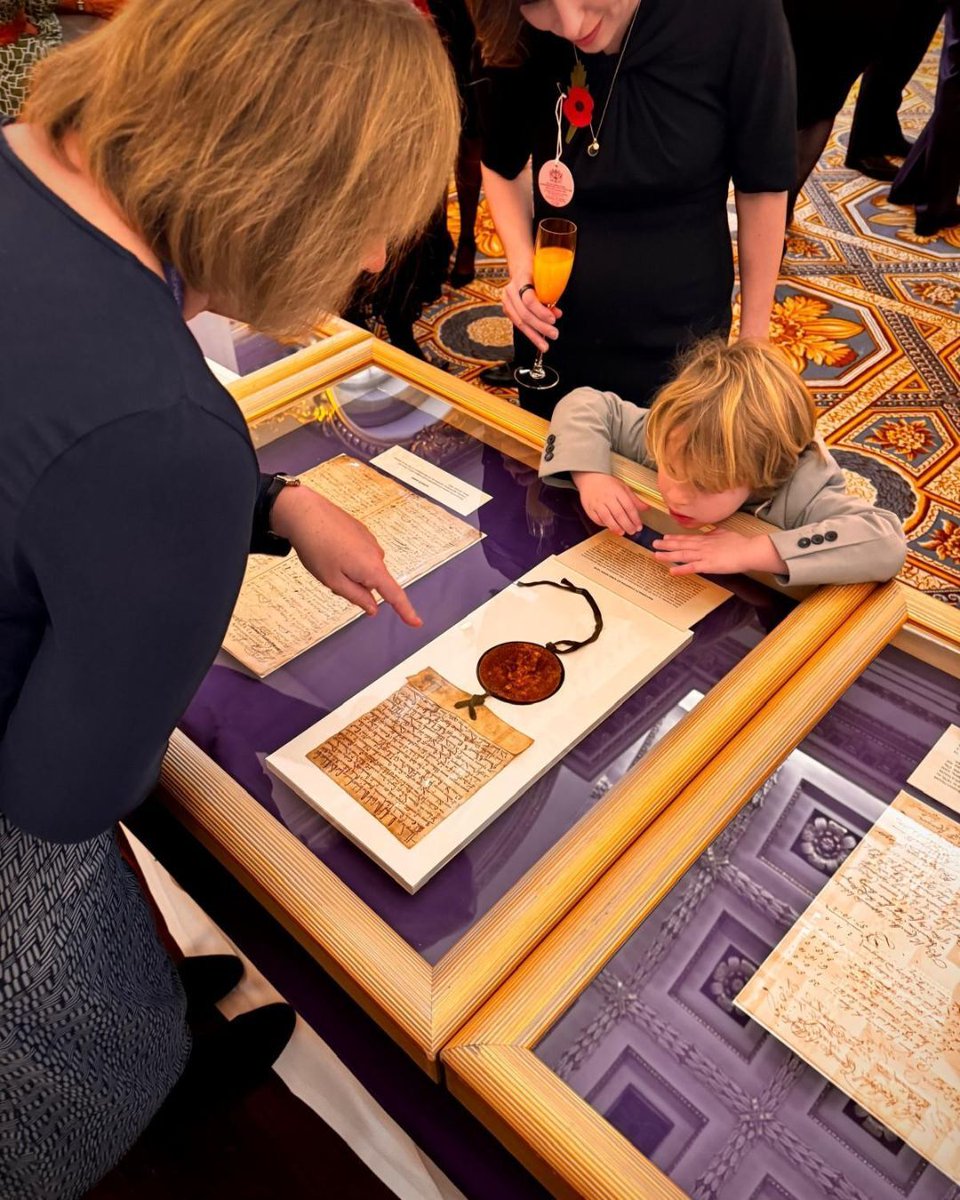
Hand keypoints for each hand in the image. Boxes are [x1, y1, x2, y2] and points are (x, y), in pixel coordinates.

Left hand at [270, 486, 421, 625]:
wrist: (305, 513)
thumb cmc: (316, 547)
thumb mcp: (333, 581)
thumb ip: (356, 597)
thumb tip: (373, 608)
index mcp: (372, 569)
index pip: (394, 595)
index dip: (406, 611)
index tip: (416, 623)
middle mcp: (377, 554)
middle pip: (373, 582)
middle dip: (355, 586)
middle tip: (330, 578)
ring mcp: (370, 540)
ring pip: (364, 568)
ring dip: (349, 572)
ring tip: (326, 560)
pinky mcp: (362, 532)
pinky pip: (360, 554)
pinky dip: (347, 558)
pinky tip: (330, 549)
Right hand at [501, 277, 560, 353]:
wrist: (521, 268)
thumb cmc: (535, 271)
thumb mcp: (545, 279)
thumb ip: (550, 296)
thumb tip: (557, 314)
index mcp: (520, 280)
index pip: (529, 299)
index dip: (541, 312)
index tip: (553, 319)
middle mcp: (510, 291)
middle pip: (524, 314)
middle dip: (540, 327)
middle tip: (554, 334)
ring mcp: (506, 301)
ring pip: (520, 323)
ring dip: (534, 336)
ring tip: (545, 345)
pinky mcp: (507, 310)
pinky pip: (518, 324)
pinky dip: (529, 333)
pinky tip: (537, 339)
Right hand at [572, 471, 645, 534]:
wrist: (590, 478)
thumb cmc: (608, 484)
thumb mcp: (623, 488)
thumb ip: (634, 499)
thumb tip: (646, 508)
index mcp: (618, 491)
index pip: (629, 507)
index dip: (635, 518)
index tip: (639, 526)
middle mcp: (607, 497)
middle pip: (619, 514)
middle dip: (627, 525)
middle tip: (632, 531)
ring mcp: (597, 503)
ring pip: (607, 518)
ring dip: (615, 527)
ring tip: (622, 532)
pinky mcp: (590, 508)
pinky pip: (597, 519)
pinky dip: (604, 525)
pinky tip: (610, 527)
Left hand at [652, 529, 785, 575]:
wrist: (748, 551)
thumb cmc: (740, 543)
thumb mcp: (725, 533)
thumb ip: (715, 533)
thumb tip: (710, 532)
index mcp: (706, 539)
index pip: (687, 538)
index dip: (675, 538)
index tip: (664, 537)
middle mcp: (702, 546)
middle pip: (681, 545)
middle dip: (666, 545)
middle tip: (654, 543)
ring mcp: (704, 555)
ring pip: (682, 555)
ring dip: (668, 555)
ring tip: (656, 555)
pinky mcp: (708, 566)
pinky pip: (692, 568)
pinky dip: (681, 569)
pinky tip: (671, 571)